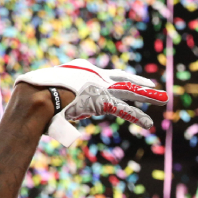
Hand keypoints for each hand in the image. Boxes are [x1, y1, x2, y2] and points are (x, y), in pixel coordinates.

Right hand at [15, 59, 167, 144]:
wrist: (34, 96)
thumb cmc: (33, 99)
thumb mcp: (45, 101)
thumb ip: (54, 111)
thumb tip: (51, 125)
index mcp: (79, 71)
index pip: (103, 76)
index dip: (115, 80)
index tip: (126, 83)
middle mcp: (92, 76)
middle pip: (121, 80)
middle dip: (138, 84)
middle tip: (154, 87)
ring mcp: (98, 87)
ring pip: (128, 91)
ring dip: (147, 96)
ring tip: (165, 99)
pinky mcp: (101, 101)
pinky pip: (123, 110)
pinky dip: (135, 118)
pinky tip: (149, 124)